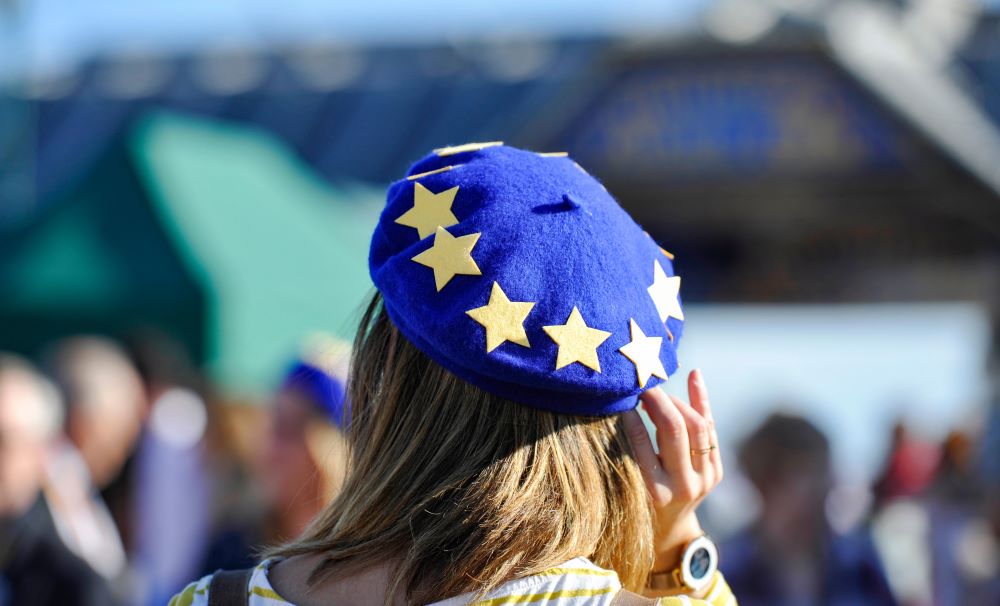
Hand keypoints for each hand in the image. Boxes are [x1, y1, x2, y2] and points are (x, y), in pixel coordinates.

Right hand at [623, 369, 722, 573]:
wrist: (669, 530)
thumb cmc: (636, 503)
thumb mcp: (626, 484)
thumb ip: (624, 449)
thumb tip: (618, 406)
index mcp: (655, 492)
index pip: (642, 443)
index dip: (631, 416)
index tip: (621, 399)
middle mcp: (683, 486)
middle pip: (674, 429)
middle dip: (658, 400)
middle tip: (642, 386)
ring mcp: (705, 478)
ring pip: (698, 425)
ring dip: (678, 401)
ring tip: (659, 392)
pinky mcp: (716, 470)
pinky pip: (710, 428)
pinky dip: (701, 401)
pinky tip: (694, 376)